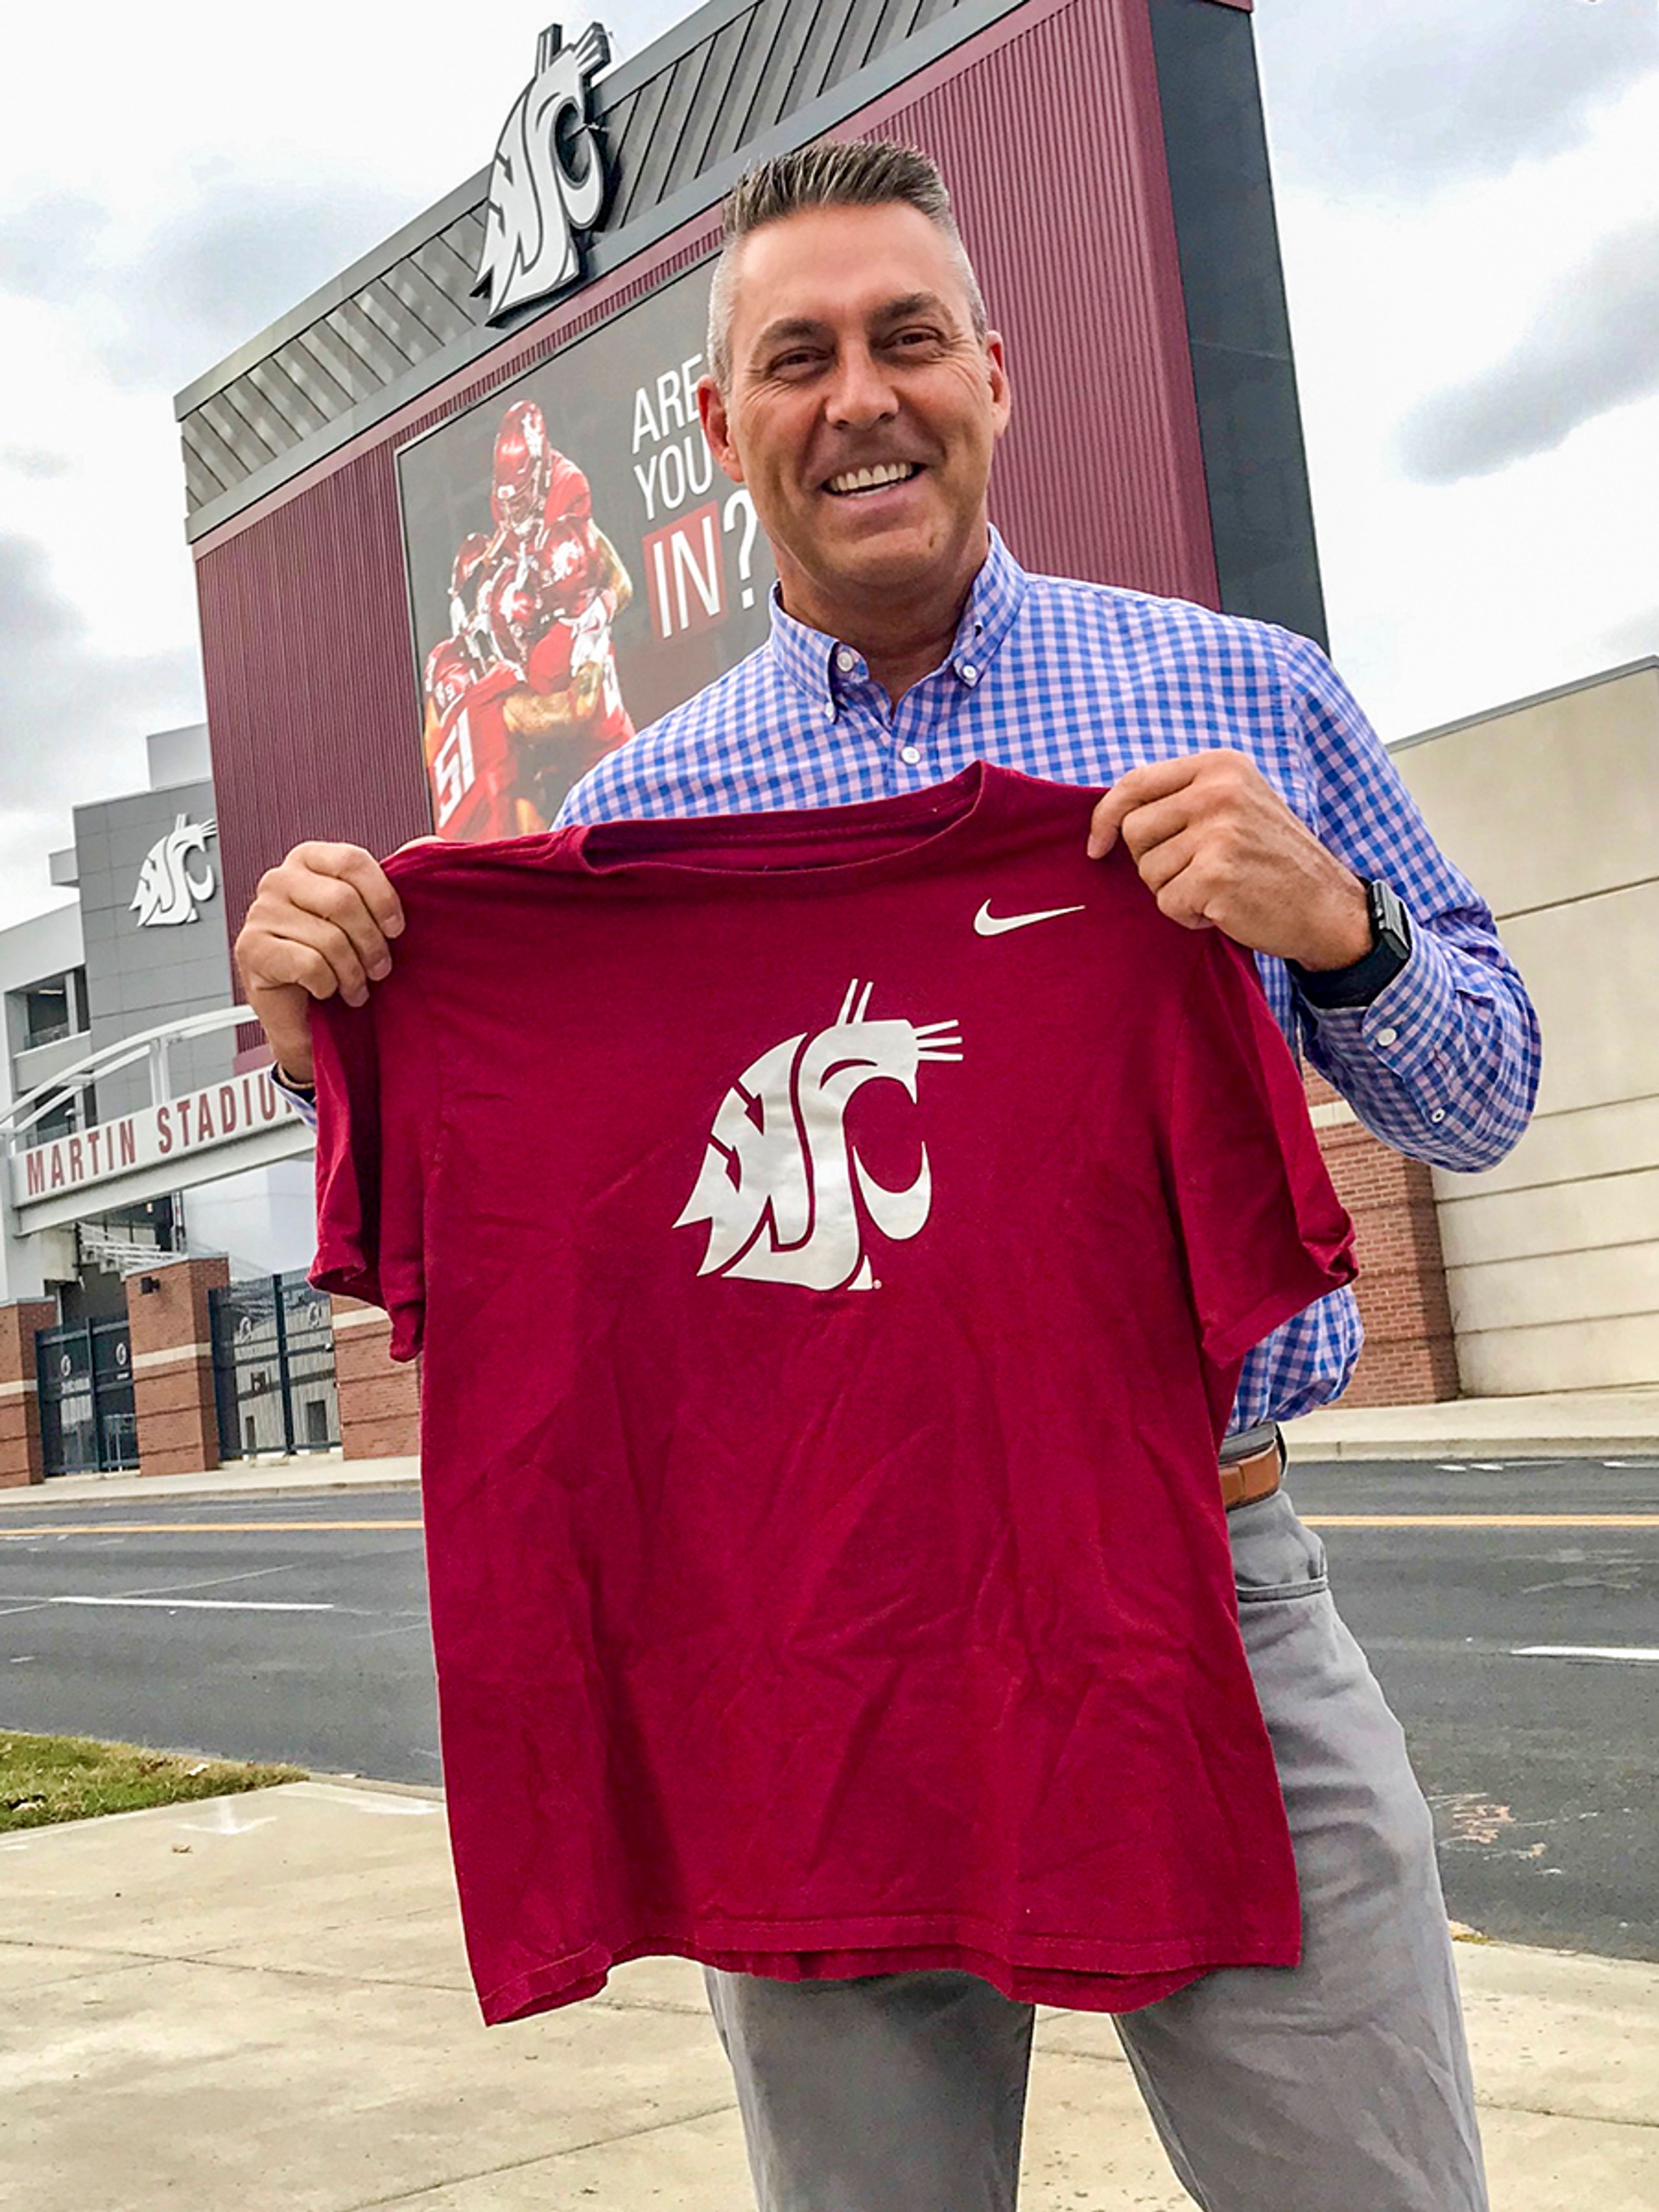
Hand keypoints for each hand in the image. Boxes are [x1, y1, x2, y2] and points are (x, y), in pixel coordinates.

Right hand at [233, 842, 403, 1084]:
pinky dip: (328, 985)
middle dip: (371, 944)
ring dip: (352, 973)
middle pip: (343, 901)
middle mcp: (278, 880)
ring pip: (329, 938)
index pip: (352, 861)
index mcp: (307, 860)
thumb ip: (392, 879)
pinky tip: (325, 990)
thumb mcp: (369, 916)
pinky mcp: (251, 949)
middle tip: (378, 969)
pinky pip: (310, 964)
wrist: (308, 1015)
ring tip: (355, 987)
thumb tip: (430, 844)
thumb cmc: (339, 961)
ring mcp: (260, 913)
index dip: (382, 898)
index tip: (396, 929)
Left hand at [1086, 751, 1371, 969]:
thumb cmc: (1272, 859)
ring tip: (1217, 889)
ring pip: (1148, 870)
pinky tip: (1223, 909)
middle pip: (1135, 830)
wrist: (1327, 905)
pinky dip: (1188, 915)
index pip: (1134, 783)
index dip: (1105, 817)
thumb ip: (1185, 798)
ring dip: (1173, 891)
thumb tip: (1114, 814)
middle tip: (1194, 872)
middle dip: (1152, 861)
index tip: (1097, 845)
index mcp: (1220, 766)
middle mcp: (1218, 791)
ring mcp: (1219, 832)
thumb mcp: (1237, 804)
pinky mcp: (1217, 875)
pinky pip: (1167, 902)